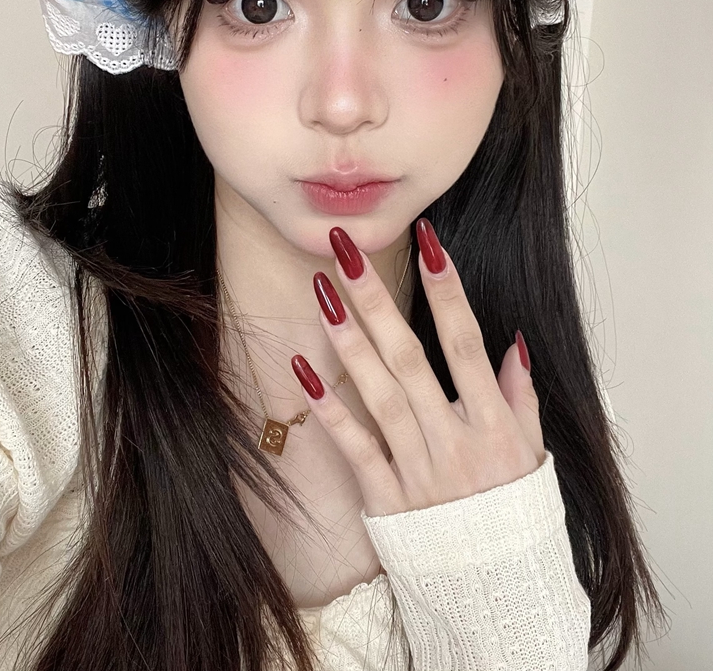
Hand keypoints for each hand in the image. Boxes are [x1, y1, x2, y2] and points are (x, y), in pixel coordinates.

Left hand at [290, 217, 545, 517]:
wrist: (497, 591)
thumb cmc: (513, 514)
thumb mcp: (532, 453)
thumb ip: (521, 397)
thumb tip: (510, 343)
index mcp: (494, 425)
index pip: (466, 343)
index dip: (448, 290)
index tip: (427, 243)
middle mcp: (454, 441)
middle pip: (410, 358)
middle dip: (376, 299)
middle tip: (347, 250)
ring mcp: (419, 469)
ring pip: (378, 394)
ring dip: (348, 340)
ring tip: (322, 291)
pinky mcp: (387, 497)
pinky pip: (355, 446)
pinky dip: (329, 409)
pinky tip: (303, 369)